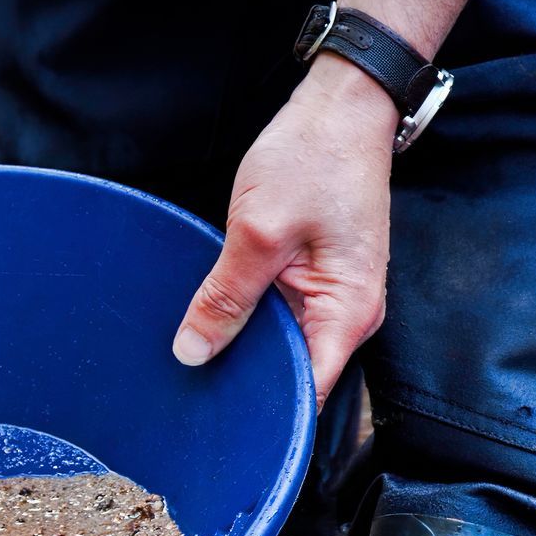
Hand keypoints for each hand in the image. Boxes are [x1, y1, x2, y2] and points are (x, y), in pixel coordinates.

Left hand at [172, 55, 397, 408]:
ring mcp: (332, 297)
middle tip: (188, 394)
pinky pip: (279, 317)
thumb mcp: (257, 232)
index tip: (218, 427)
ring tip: (192, 360)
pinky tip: (213, 320)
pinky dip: (247, 320)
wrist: (341, 108)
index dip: (267, 415)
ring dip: (243, 349)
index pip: (308, 392)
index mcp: (347, 313)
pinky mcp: (314, 279)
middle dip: (246, 385)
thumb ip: (225, 297)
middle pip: (294, 375)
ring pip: (281, 346)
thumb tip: (193, 353)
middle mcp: (347, 315)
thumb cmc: (313, 158)